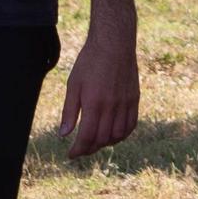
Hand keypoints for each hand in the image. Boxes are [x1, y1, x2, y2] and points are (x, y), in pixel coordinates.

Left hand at [58, 27, 138, 158]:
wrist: (114, 43)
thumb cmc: (90, 62)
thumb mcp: (73, 84)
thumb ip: (69, 111)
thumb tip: (64, 134)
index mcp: (94, 103)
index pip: (87, 137)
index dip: (78, 150)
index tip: (71, 154)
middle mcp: (112, 106)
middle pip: (102, 139)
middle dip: (90, 149)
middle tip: (81, 149)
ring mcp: (125, 104)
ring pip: (118, 135)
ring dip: (106, 144)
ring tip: (95, 143)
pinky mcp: (134, 99)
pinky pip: (131, 125)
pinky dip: (122, 135)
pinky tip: (113, 135)